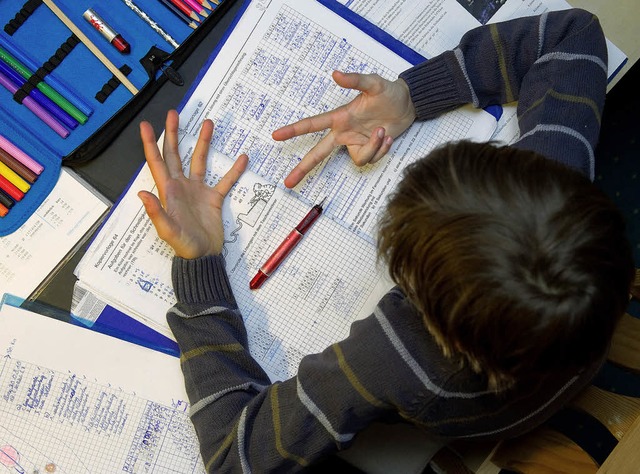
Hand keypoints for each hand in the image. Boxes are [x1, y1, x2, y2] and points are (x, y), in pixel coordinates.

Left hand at [138, 110, 247, 258]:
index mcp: (168, 190)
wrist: (203, 258)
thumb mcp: (167, 230)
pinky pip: (224, 181)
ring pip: (200, 161)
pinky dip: (233, 170)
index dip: (150, 144)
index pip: (157, 162)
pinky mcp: (213, 199)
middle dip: (173, 133)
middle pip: (175, 154)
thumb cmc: (183, 245)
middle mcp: (181, 186)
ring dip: (203, 142)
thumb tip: (142, 193)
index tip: (145, 125)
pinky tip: (242, 158)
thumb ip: (155, 212)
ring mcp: (198, 191)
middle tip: (175, 114)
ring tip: (209, 123)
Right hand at [272, 70, 415, 187]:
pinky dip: (382, 149)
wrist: (408, 104)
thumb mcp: (374, 83)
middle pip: (317, 153)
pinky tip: (388, 136)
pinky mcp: (368, 150)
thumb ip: (354, 80)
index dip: (293, 130)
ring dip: (373, 147)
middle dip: (303, 168)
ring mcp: (356, 143)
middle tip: (288, 182)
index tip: (276, 135)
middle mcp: (344, 133)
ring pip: (357, 159)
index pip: (312, 125)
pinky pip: (371, 158)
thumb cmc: (389, 92)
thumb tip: (335, 74)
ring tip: (383, 129)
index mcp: (339, 118)